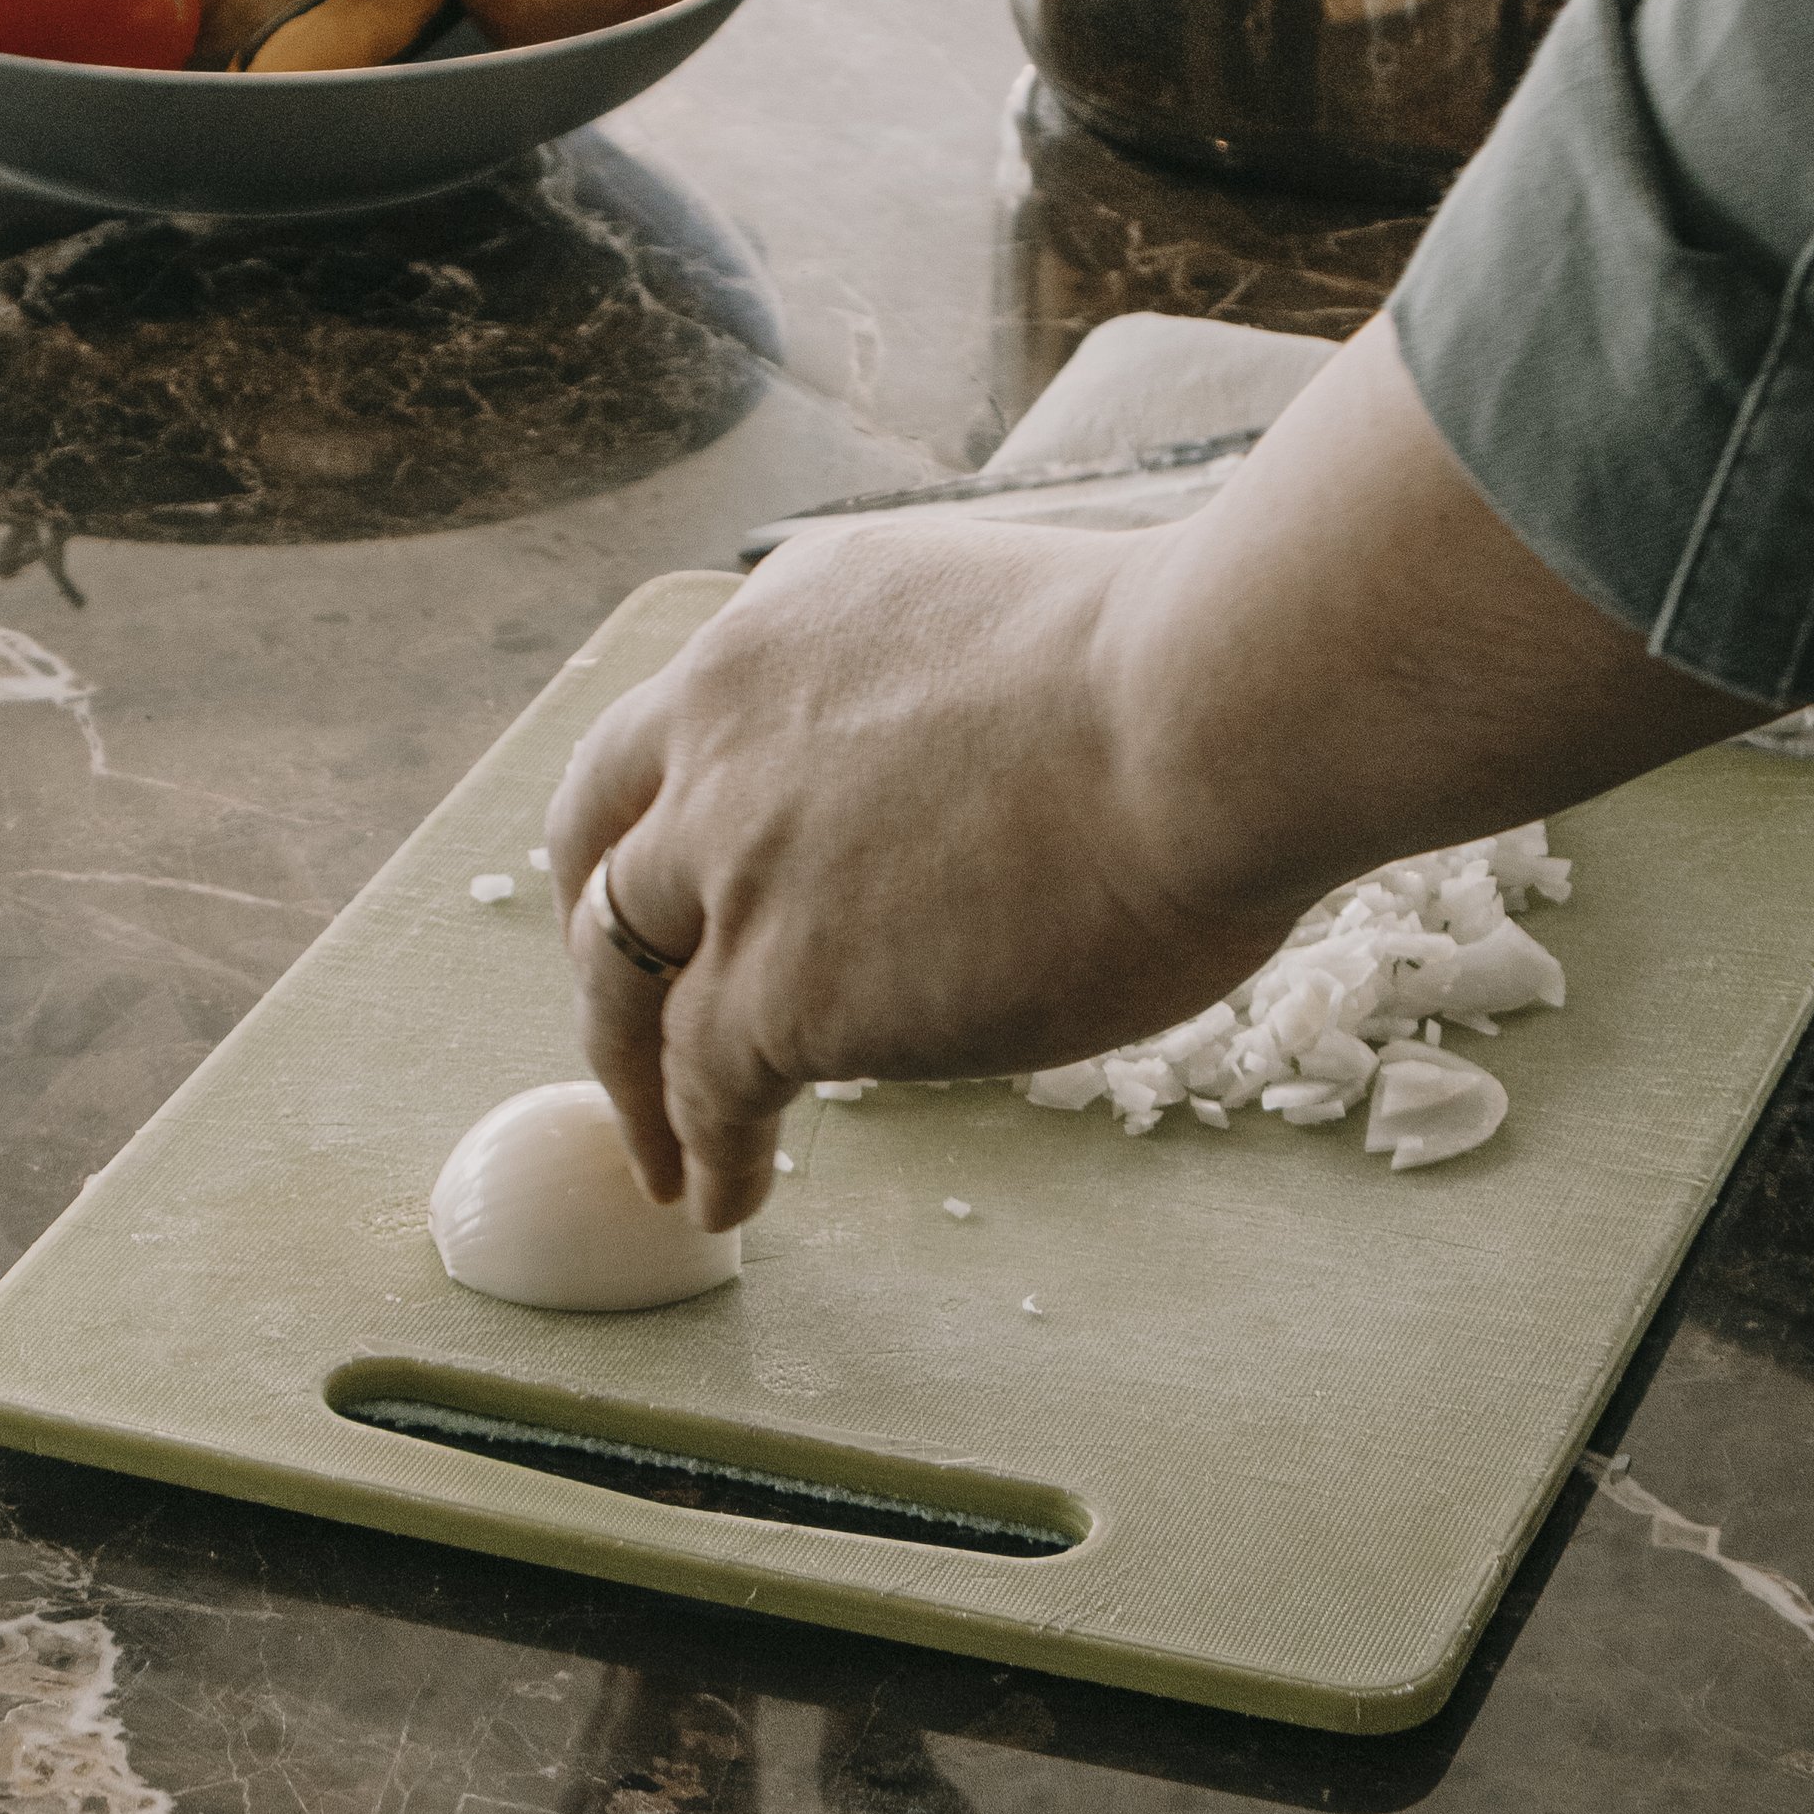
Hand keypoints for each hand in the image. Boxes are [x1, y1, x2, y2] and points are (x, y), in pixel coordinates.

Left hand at [549, 321, 1757, 1238]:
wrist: (1206, 719)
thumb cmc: (1202, 672)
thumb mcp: (1021, 626)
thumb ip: (964, 696)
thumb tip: (1022, 774)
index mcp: (796, 616)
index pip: (683, 721)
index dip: (659, 808)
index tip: (663, 865)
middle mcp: (728, 721)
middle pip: (608, 846)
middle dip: (606, 937)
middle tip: (625, 1014)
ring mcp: (735, 857)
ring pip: (624, 976)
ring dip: (634, 1072)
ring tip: (662, 1152)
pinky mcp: (776, 988)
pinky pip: (704, 1089)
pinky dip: (705, 1150)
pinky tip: (723, 1197)